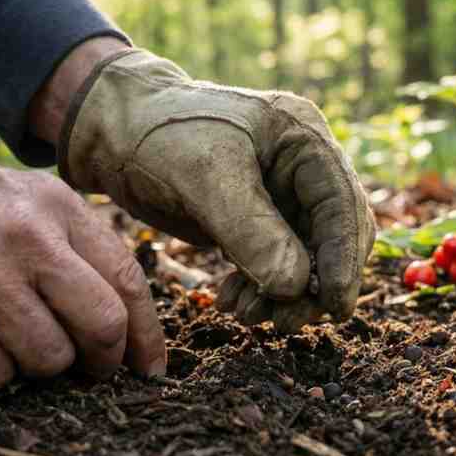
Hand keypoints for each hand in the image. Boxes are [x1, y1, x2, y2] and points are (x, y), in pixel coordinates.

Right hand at [0, 96, 164, 386]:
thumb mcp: (19, 199)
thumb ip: (71, 246)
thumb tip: (123, 323)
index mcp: (57, 207)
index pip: (127, 281)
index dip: (146, 336)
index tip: (149, 370)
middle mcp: (29, 238)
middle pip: (102, 327)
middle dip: (102, 362)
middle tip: (87, 371)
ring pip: (49, 359)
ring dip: (36, 368)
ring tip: (7, 341)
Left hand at [57, 49, 375, 332]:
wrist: (112, 135)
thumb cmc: (157, 138)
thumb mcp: (204, 179)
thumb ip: (252, 232)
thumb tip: (297, 286)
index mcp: (302, 137)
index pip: (343, 203)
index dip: (343, 258)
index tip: (334, 306)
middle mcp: (302, 165)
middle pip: (334, 236)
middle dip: (313, 284)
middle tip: (283, 321)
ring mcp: (282, 194)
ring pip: (307, 258)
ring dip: (284, 294)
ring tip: (246, 313)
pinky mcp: (259, 220)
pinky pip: (277, 265)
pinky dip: (261, 290)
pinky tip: (230, 301)